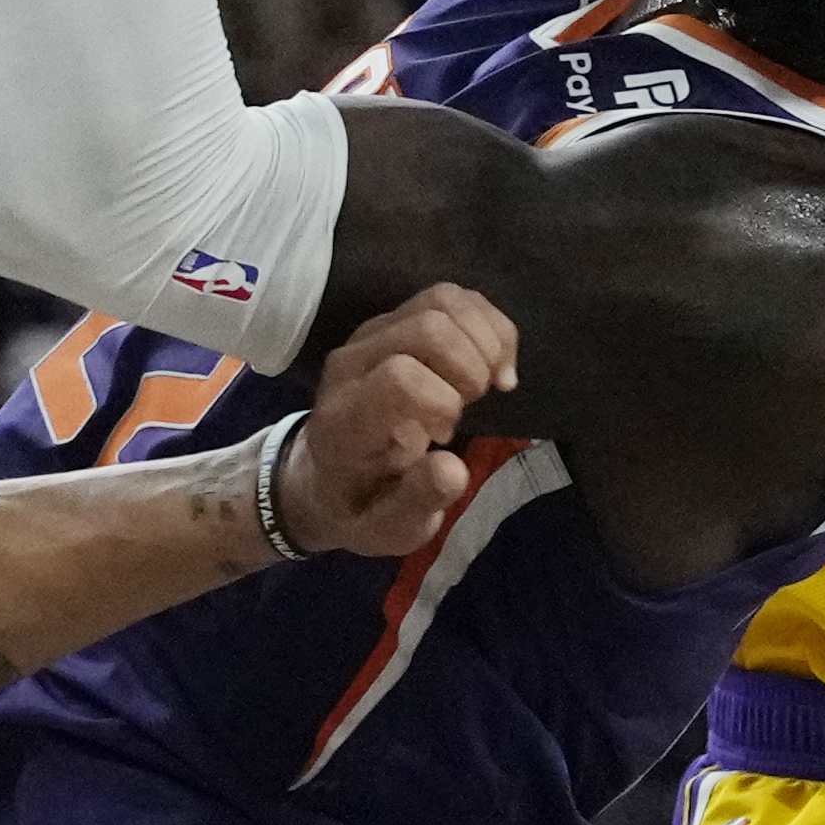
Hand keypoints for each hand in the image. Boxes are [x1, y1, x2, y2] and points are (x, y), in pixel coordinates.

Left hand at [275, 283, 518, 558]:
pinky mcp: (395, 320)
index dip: (441, 401)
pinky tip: (494, 365)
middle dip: (471, 366)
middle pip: (427, 327)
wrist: (329, 475)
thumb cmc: (363, 503)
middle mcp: (352, 363)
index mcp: (347, 419)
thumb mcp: (388, 528)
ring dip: (485, 341)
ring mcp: (372, 334)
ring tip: (487, 384)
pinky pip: (452, 296)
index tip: (444, 436)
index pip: (399, 377)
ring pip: (443, 300)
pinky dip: (489, 327)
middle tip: (471, 405)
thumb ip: (419, 501)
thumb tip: (453, 468)